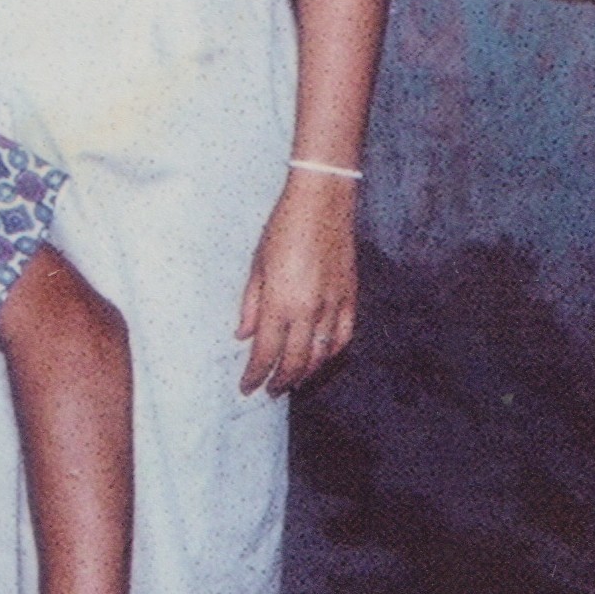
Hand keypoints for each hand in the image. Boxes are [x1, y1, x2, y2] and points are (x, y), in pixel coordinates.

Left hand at [236, 170, 359, 394]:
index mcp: (279, 302)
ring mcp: (333, 305)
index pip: (265, 353)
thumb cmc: (283, 228)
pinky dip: (332, 353)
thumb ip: (251, 305)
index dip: (255, 375)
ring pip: (322, 354)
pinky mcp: (351, 296)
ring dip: (306, 373)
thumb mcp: (257, 266)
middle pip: (295, 362)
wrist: (322, 202)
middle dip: (280, 381)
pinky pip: (343, 336)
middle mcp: (308, 310)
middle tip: (269, 391)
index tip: (247, 387)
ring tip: (293, 380)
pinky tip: (322, 358)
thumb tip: (244, 335)